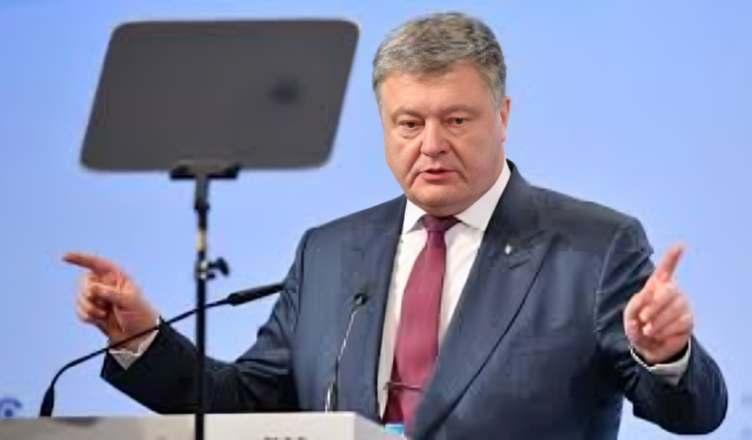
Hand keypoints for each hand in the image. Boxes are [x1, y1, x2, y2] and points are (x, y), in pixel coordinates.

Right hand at [64, 251, 157, 350]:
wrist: (138, 335)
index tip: (66, 257)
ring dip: (89, 308)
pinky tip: (98, 319)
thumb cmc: (140, 314)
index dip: (81, 258)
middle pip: (84, 282)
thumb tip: (92, 288)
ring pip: (80, 297)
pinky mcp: (92, 310)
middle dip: (88, 295)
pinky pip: (79, 310)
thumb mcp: (130, 301)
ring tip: (104, 314)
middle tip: (103, 305)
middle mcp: (105, 285)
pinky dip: (86, 316)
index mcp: (117, 277)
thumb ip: (111, 293)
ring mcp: (97, 298)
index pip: (97, 263)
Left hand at [624, 243, 693, 364]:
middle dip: (655, 305)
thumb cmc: (638, 326)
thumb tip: (648, 297)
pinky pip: (680, 321)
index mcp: (656, 286)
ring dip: (658, 322)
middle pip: (669, 289)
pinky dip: (665, 330)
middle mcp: (672, 291)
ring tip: (648, 330)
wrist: (649, 348)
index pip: (666, 268)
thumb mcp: (630, 315)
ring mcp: (683, 304)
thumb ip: (635, 305)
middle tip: (643, 319)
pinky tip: (659, 334)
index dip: (673, 256)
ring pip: (675, 307)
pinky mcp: (689, 319)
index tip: (681, 245)